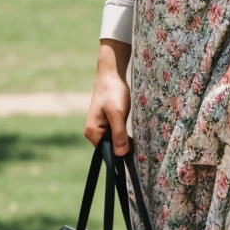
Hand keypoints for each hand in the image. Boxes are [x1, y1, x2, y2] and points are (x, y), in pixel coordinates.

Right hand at [84, 39, 131, 154]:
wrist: (111, 74)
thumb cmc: (113, 92)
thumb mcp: (117, 113)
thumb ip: (119, 134)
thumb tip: (121, 154)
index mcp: (92, 132)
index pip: (107, 153)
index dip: (120, 153)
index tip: (134, 150)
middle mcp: (94, 133)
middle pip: (112, 148)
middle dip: (124, 146)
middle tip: (137, 140)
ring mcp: (101, 129)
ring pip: (116, 142)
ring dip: (126, 139)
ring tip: (133, 131)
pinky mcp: (108, 124)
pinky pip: (117, 135)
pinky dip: (125, 134)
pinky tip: (131, 129)